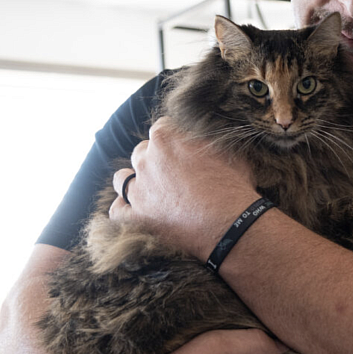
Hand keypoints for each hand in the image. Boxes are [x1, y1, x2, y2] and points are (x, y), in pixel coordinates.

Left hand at [110, 117, 260, 260]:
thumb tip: (207, 134)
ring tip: (151, 191)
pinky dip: (125, 210)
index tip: (185, 151)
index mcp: (167, 138)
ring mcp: (139, 190)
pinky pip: (117, 211)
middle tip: (175, 175)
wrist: (233, 226)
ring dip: (135, 181)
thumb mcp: (230, 152)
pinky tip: (136, 211)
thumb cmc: (235, 188)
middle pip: (142, 152)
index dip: (174, 140)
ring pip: (123, 179)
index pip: (161, 128)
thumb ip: (210, 139)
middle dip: (156, 160)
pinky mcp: (136, 218)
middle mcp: (147, 160)